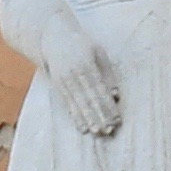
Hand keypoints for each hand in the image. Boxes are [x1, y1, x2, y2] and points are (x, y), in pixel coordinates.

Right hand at [44, 16, 122, 134]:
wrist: (53, 37)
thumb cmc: (82, 44)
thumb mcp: (98, 52)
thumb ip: (107, 73)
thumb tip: (115, 95)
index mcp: (86, 65)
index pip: (100, 90)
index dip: (108, 106)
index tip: (116, 119)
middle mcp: (74, 75)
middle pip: (89, 99)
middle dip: (99, 116)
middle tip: (109, 130)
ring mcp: (64, 82)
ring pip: (78, 104)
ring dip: (88, 120)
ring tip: (97, 132)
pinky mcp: (58, 87)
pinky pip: (68, 105)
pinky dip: (76, 117)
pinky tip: (82, 127)